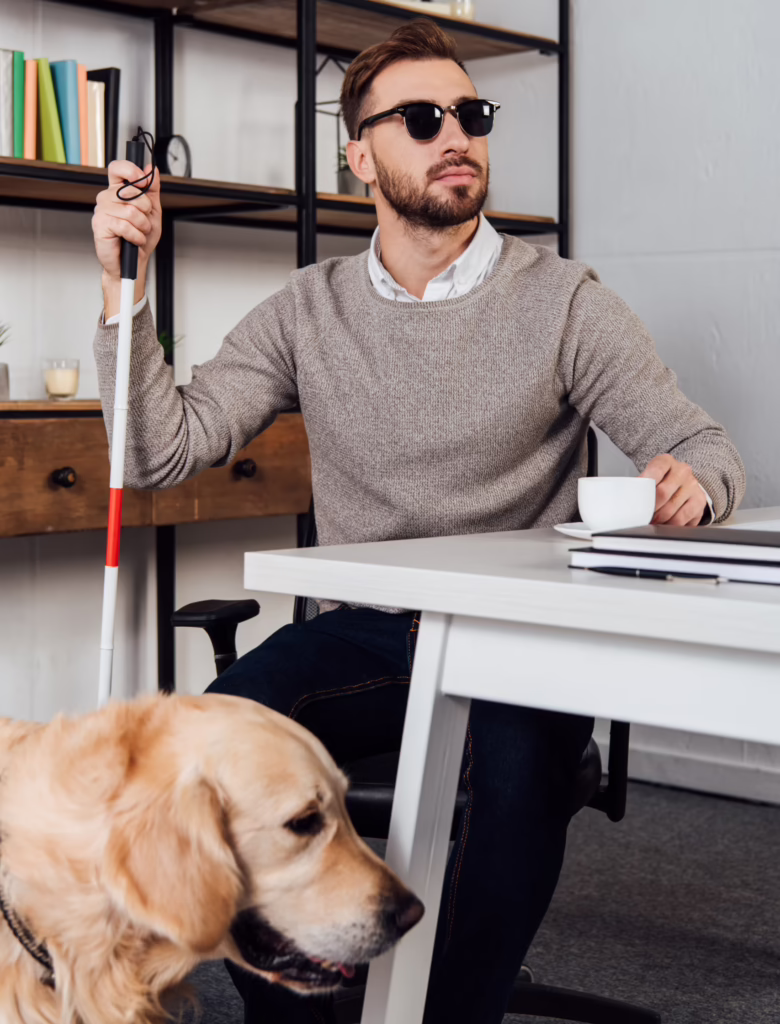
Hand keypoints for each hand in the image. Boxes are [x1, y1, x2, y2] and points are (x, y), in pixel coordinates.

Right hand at [92, 161, 161, 280]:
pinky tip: (134, 240)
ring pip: (130, 211)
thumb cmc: (139, 239)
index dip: (131, 170)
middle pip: (131, 191)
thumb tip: (152, 170)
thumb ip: (152, 190)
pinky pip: (125, 226)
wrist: (132, 263)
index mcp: (118, 191)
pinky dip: (136, 236)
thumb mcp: (152, 212)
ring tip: (139, 233)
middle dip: (146, 209)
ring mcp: (102, 210)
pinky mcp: (100, 224)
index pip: (118, 168)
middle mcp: (107, 198)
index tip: (144, 182)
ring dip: (142, 226)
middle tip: (144, 222)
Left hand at [640, 454, 706, 525]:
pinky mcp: (699, 501)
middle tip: (642, 516)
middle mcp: (682, 471)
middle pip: (662, 492)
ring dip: (658, 519)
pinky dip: (670, 525)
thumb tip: (630, 500)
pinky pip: (681, 518)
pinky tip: (664, 524)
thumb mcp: (650, 477)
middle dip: (649, 508)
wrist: (683, 485)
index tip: (636, 497)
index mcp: (666, 461)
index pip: (655, 470)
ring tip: (652, 522)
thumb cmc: (661, 482)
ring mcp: (692, 485)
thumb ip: (641, 486)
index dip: (644, 485)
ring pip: (671, 508)